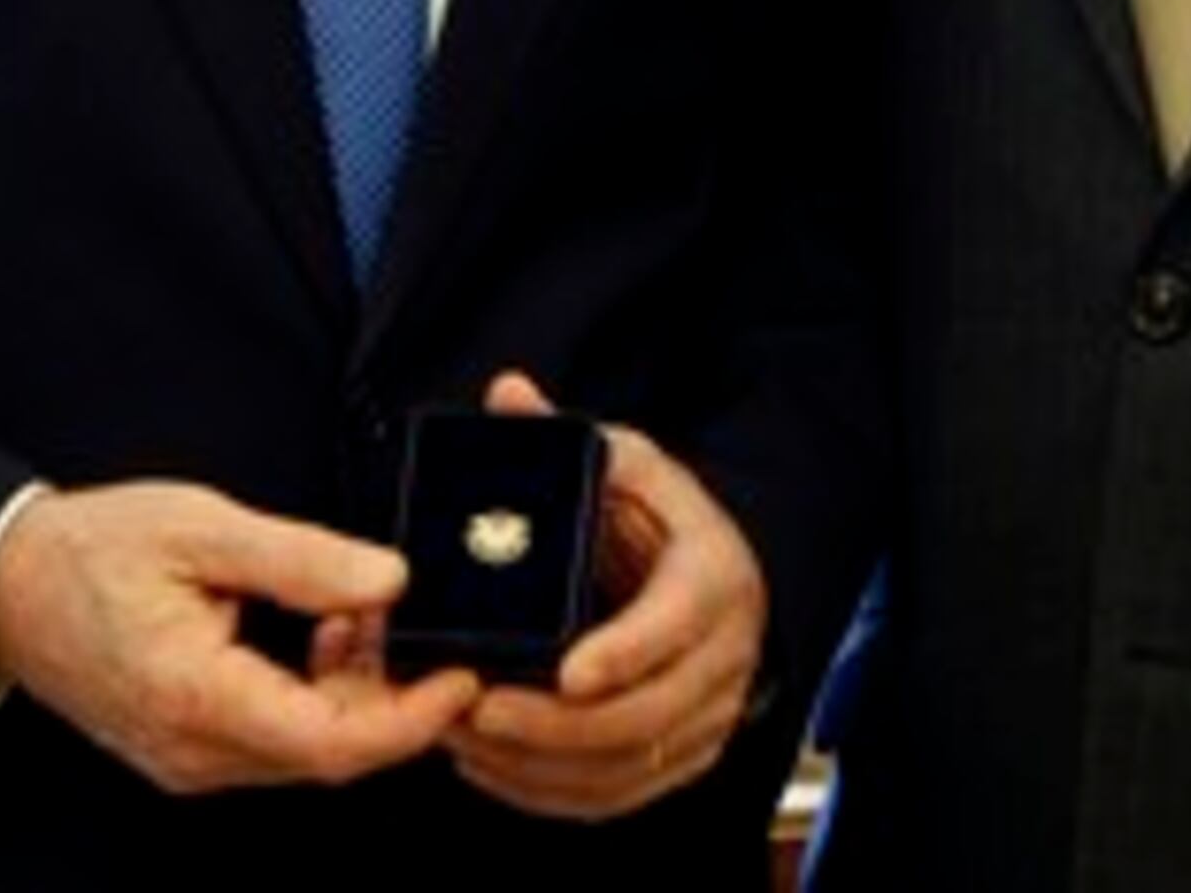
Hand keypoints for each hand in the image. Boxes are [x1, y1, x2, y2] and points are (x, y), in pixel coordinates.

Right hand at [0, 479, 478, 793]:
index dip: (414, 718)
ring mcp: (190, 759)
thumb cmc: (91, 552)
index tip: (462, 675)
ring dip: (356, 688)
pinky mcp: (189, 748)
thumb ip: (303, 558)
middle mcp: (195, 751)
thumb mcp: (204, 529)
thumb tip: (391, 578)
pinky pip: (276, 736)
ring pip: (308, 747)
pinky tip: (326, 631)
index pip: (334, 744)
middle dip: (393, 693)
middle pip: (331, 752)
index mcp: (198, 699)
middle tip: (421, 620)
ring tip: (362, 609)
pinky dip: (318, 690)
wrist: (7, 586)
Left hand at [447, 370, 769, 820]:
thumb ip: (568, 439)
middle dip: (556, 723)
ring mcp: (708, 715)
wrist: (718, 578)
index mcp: (714, 576)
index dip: (624, 651)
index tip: (566, 670)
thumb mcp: (628, 466)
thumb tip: (508, 394)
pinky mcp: (683, 756)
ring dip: (541, 763)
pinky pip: (619, 795)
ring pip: (628, 765)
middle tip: (478, 709)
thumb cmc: (664, 522)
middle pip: (647, 713)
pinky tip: (492, 767)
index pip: (676, 623)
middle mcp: (724, 656)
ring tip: (465, 738)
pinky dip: (551, 792)